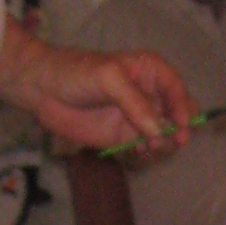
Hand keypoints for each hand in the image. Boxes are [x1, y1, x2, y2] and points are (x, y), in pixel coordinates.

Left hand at [16, 40, 191, 155]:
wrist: (43, 89)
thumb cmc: (76, 72)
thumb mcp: (109, 78)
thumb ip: (136, 103)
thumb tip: (158, 132)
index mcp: (151, 71)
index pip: (178, 90)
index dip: (183, 109)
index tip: (181, 128)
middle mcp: (150, 95)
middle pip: (179, 114)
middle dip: (180, 129)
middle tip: (174, 141)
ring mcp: (139, 118)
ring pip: (166, 135)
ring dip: (165, 144)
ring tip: (149, 147)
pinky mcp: (125, 137)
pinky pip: (147, 149)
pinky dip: (148, 153)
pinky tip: (136, 151)